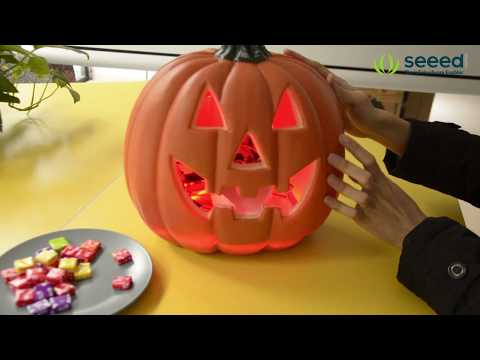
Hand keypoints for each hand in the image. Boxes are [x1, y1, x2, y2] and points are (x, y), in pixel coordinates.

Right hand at [283, 49, 410, 155]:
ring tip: (282, 83)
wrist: (372, 127)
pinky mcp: (329, 111)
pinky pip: (312, 104)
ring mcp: (329, 99)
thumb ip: (342, 90)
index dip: (302, 59)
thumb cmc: (366, 113)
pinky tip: (295, 106)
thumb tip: (329, 76)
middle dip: (296, 67)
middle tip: (281, 63)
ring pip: (310, 89)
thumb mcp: (355, 100)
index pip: (316, 68)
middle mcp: (330, 89)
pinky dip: (303, 103)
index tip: (288, 52)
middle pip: (310, 75)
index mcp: (336, 84)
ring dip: (298, 85)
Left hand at [324, 134, 426, 247]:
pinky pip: (345, 210)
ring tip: (328, 177)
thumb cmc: (402, 208)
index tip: (341, 137)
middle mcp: (374, 189)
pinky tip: (326, 199)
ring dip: (336, 183)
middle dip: (342, 163)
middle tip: (329, 156)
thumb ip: (372, 180)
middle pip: (357, 172)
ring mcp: (367, 204)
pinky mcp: (362, 218)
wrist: (412, 230)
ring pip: (349, 191)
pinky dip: (335, 204)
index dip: (354, 147)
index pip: (368, 159)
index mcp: (382, 180)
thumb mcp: (390, 189)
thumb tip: (351, 174)